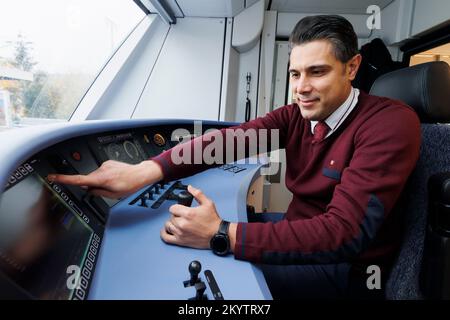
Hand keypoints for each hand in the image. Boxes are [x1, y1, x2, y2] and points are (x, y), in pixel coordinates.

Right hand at [47, 160, 162, 198]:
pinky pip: (102, 172)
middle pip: (88, 179)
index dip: (64, 179)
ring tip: (115, 183)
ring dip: (101, 181)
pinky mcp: (107, 162)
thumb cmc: (130, 185)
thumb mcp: (114, 194)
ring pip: (96, 176)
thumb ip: (98, 192)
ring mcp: (104, 165)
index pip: (78, 180)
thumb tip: (89, 190)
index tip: (52, 177)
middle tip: (107, 189)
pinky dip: (105, 176)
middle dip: (92, 185)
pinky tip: (116, 178)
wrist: (140, 174)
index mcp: (101, 179)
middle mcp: (101, 170)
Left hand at [161, 185, 220, 248]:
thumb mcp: (208, 203)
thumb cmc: (213, 221)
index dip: (176, 207)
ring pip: (168, 225)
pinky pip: (166, 237)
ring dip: (172, 223)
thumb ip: (198, 194)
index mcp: (188, 214)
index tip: (180, 208)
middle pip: (171, 216)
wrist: (217, 235)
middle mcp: (183, 224)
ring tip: (179, 222)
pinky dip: (164, 233)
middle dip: (176, 215)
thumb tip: (190, 188)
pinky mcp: (180, 241)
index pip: (172, 208)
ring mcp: (180, 233)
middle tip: (183, 216)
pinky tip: (167, 230)